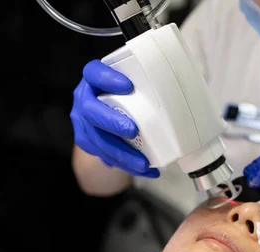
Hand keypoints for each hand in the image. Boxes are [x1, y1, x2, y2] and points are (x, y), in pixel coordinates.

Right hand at [70, 60, 158, 177]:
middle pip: (91, 111)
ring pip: (97, 140)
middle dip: (112, 122)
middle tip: (132, 130)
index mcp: (93, 78)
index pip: (94, 73)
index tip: (128, 85)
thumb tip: (177, 88)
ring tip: (143, 164)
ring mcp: (83, 122)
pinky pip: (104, 155)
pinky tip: (142, 170)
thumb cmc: (128, 91)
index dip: (107, 79)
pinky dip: (125, 164)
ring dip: (121, 153)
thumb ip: (145, 81)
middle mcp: (84, 99)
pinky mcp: (87, 141)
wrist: (109, 108)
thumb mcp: (134, 80)